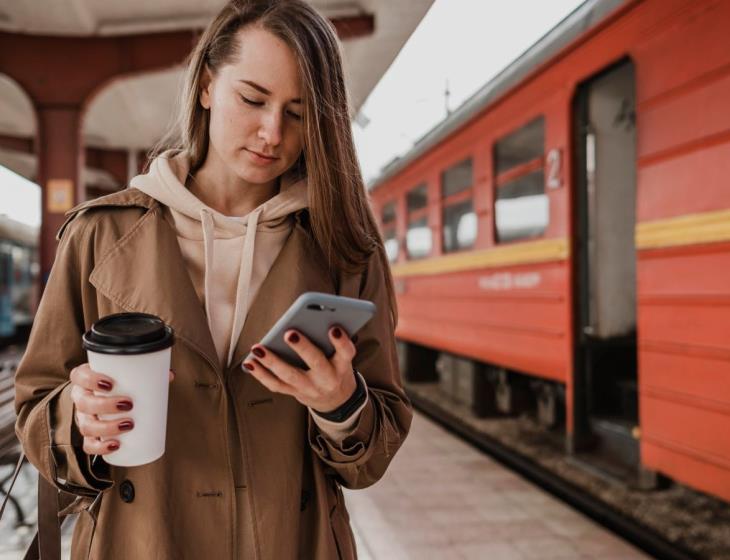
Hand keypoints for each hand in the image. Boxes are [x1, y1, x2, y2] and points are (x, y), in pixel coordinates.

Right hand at [69, 363, 174, 454]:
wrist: (107, 395)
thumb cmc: (118, 381)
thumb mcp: (126, 373)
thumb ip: (147, 371)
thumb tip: (169, 375)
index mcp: (84, 379)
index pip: (79, 376)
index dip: (90, 380)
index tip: (110, 383)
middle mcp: (80, 398)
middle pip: (84, 403)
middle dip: (105, 405)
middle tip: (128, 404)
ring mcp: (83, 417)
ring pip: (86, 426)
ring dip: (107, 427)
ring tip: (129, 424)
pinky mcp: (89, 434)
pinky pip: (88, 445)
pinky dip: (101, 447)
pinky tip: (115, 445)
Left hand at [242, 325, 356, 412]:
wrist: (335, 399)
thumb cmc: (335, 367)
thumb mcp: (341, 356)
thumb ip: (331, 341)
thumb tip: (312, 318)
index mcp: (342, 365)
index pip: (346, 352)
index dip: (341, 341)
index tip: (333, 328)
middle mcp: (327, 378)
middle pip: (316, 362)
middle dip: (303, 348)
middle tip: (290, 333)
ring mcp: (309, 388)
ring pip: (290, 375)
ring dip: (272, 361)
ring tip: (258, 348)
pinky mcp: (294, 392)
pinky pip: (275, 384)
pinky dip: (260, 374)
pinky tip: (249, 362)